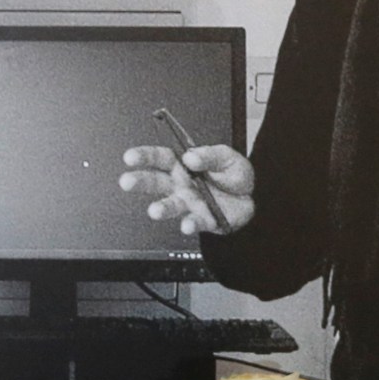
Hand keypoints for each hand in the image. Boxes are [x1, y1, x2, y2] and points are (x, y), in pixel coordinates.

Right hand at [120, 143, 255, 234]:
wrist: (251, 198)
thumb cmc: (233, 175)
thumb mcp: (226, 156)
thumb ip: (210, 155)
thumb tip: (191, 156)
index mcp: (183, 165)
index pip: (160, 158)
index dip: (144, 156)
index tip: (130, 157)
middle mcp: (180, 185)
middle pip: (156, 181)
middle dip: (140, 181)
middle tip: (127, 181)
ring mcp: (189, 203)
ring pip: (170, 205)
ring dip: (162, 208)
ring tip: (154, 210)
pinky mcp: (202, 219)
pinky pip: (194, 222)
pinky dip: (190, 224)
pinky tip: (187, 224)